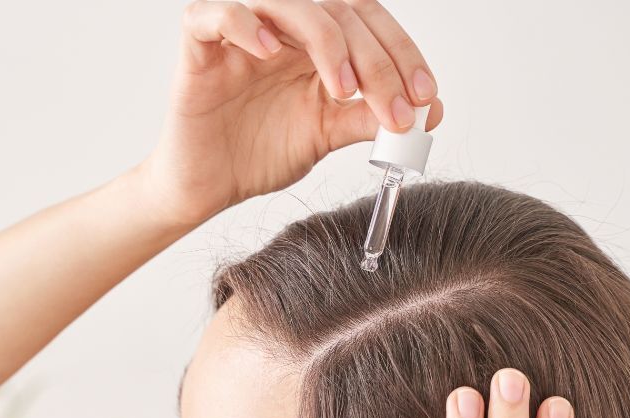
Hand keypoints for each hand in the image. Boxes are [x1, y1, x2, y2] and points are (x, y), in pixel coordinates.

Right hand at [139, 0, 444, 227]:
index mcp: (315, 43)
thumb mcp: (327, 134)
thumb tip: (430, 111)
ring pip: (289, 2)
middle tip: (394, 108)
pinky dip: (245, 25)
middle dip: (376, 59)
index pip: (368, 22)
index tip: (424, 98)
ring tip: (341, 89)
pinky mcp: (199, 47)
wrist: (207, 189)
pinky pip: (218, 14)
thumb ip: (370, 117)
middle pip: (338, 11)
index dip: (402, 53)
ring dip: (326, 40)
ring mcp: (241, 34)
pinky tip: (270, 53)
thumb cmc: (258, 155)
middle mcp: (283, 29)